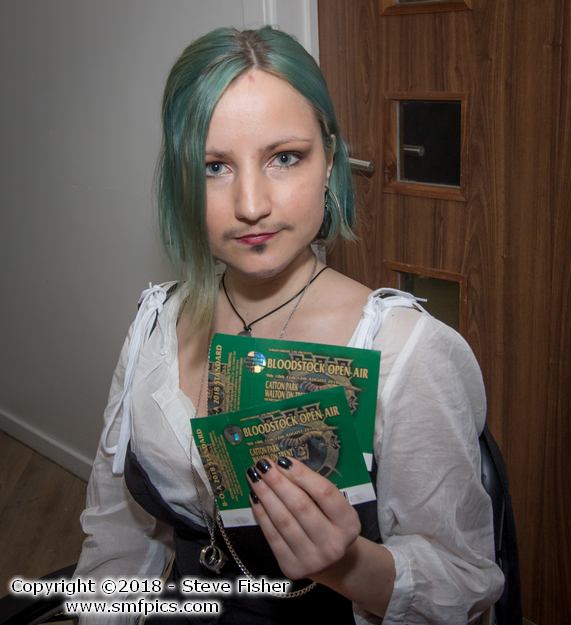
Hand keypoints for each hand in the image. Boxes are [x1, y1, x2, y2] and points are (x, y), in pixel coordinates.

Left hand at [247, 457, 360, 579]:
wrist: (333, 563)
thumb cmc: (330, 524)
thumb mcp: (334, 507)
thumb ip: (314, 489)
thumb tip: (281, 466)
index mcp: (349, 524)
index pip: (324, 493)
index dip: (302, 474)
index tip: (283, 460)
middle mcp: (333, 544)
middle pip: (301, 506)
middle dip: (278, 482)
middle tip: (262, 464)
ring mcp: (312, 559)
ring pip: (283, 521)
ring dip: (266, 495)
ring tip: (254, 477)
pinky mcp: (292, 567)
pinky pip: (272, 536)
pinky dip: (261, 514)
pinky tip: (255, 498)